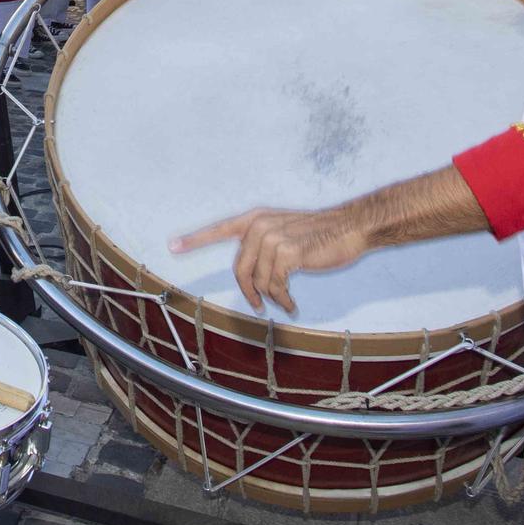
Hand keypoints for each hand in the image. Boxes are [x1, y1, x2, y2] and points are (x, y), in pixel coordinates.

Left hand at [170, 206, 372, 315]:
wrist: (350, 227)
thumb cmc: (320, 234)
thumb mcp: (285, 230)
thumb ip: (263, 243)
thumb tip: (250, 273)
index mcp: (256, 218)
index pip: (219, 228)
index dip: (195, 240)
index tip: (172, 246)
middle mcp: (260, 225)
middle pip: (240, 269)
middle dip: (249, 291)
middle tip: (258, 306)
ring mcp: (272, 238)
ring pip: (259, 281)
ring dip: (271, 298)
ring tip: (285, 302)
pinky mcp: (287, 253)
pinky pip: (275, 287)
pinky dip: (282, 301)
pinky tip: (292, 305)